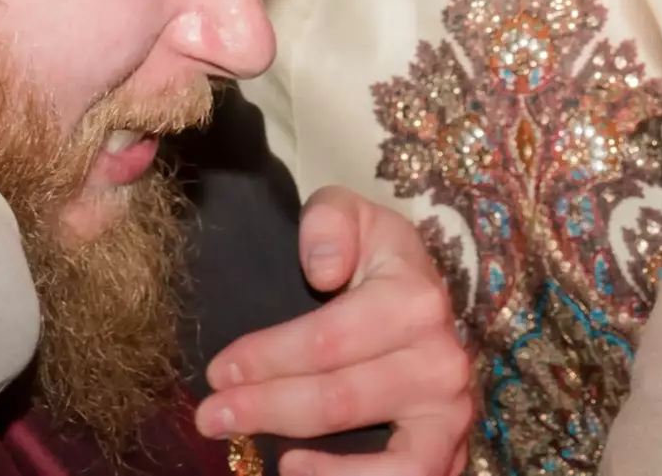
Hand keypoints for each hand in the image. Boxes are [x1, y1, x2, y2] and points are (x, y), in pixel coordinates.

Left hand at [193, 187, 473, 474]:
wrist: (419, 291)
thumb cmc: (372, 256)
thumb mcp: (347, 212)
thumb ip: (328, 221)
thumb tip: (322, 269)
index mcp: (414, 299)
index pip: (327, 340)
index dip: (267, 357)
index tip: (218, 369)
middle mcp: (441, 359)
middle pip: (340, 399)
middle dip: (265, 409)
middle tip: (210, 416)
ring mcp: (450, 411)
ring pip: (389, 459)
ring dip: (324, 470)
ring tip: (273, 461)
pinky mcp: (450, 447)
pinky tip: (307, 472)